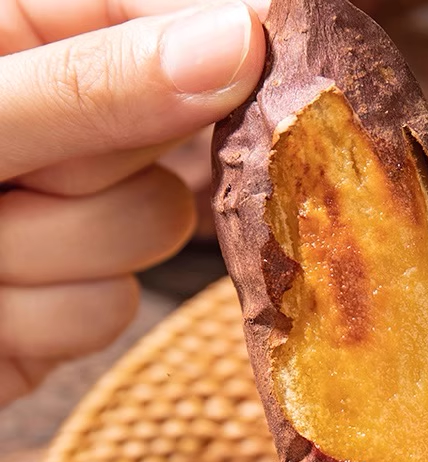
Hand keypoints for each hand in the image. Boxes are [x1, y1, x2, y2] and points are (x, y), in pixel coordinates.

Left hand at [0, 0, 268, 407]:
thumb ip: (94, 87)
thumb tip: (242, 39)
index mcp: (18, 31)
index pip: (164, 16)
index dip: (216, 45)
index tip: (255, 68)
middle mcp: (58, 117)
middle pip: (176, 138)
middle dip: (88, 176)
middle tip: (2, 184)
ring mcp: (69, 212)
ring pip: (152, 231)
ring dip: (52, 259)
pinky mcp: (69, 295)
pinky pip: (112, 306)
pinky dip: (42, 318)